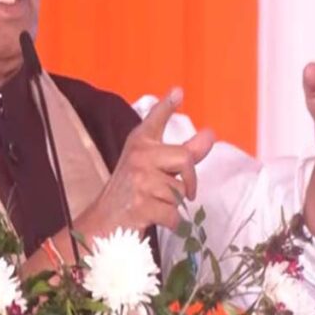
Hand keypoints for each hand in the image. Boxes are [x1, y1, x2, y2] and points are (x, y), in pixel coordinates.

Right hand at [81, 88, 214, 234]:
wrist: (104, 222)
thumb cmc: (133, 191)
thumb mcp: (155, 167)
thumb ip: (184, 152)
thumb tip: (210, 135)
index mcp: (140, 144)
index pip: (155, 121)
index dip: (166, 107)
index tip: (178, 92)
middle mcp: (138, 157)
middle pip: (185, 160)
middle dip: (189, 181)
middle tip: (184, 191)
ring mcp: (138, 181)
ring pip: (180, 192)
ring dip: (174, 204)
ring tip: (155, 204)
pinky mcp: (140, 205)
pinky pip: (174, 214)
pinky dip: (172, 222)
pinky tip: (155, 218)